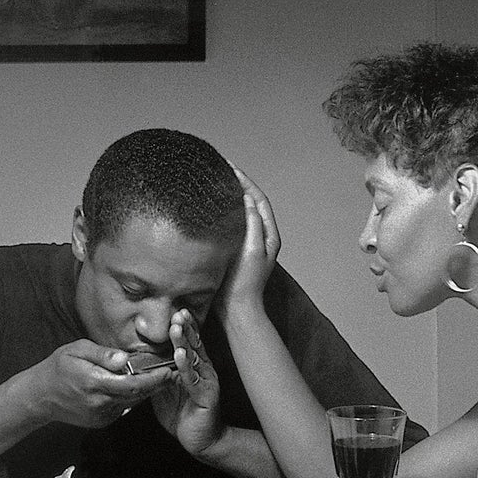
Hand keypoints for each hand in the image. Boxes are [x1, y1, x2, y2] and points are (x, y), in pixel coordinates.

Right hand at [25, 340, 175, 428]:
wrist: (39, 397)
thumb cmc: (58, 367)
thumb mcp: (76, 350)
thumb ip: (101, 354)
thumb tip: (123, 358)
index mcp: (94, 383)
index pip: (131, 383)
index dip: (153, 379)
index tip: (170, 371)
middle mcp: (99, 403)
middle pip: (136, 395)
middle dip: (157, 385)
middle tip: (175, 373)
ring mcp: (100, 415)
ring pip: (131, 403)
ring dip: (147, 391)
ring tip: (163, 377)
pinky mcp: (101, 422)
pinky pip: (122, 408)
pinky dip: (132, 397)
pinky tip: (139, 386)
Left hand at [151, 309, 223, 455]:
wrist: (202, 441)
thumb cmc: (184, 414)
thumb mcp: (167, 390)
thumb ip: (159, 374)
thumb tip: (141, 360)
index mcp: (195, 367)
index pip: (191, 342)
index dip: (185, 327)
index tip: (177, 312)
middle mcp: (204, 370)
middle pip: (194, 345)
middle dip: (185, 328)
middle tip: (177, 313)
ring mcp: (207, 382)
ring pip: (194, 358)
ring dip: (184, 343)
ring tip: (176, 329)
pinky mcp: (207, 396)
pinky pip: (194, 380)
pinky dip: (186, 367)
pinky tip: (180, 356)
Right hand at [215, 166, 281, 320]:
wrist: (236, 310)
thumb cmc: (245, 283)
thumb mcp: (252, 250)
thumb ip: (252, 224)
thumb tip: (247, 198)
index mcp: (269, 235)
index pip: (258, 199)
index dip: (245, 181)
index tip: (230, 167)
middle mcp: (260, 236)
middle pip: (249, 202)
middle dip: (236, 185)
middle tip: (220, 170)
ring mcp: (247, 243)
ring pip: (239, 212)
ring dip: (228, 197)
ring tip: (213, 183)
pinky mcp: (234, 249)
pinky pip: (229, 223)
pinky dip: (221, 211)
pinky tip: (208, 207)